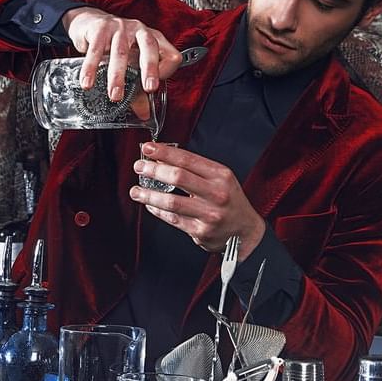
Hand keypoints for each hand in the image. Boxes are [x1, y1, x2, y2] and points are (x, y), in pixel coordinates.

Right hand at [63, 8, 182, 95]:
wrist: (91, 22)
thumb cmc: (116, 45)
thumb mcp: (130, 63)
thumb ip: (138, 90)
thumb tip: (144, 114)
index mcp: (154, 39)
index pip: (170, 54)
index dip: (166, 71)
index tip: (154, 88)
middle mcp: (140, 31)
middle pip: (149, 47)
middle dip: (150, 69)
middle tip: (149, 88)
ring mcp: (120, 27)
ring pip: (121, 52)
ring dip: (118, 76)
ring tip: (115, 95)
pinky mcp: (100, 28)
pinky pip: (96, 50)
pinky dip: (91, 68)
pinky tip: (88, 82)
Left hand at [130, 143, 266, 254]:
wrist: (245, 232)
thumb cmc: (230, 202)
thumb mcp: (220, 178)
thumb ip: (195, 169)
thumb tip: (163, 159)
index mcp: (220, 175)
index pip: (188, 159)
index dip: (164, 152)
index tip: (149, 148)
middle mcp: (216, 194)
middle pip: (178, 177)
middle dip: (153, 170)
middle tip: (140, 167)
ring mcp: (208, 214)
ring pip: (171, 201)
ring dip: (149, 194)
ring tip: (136, 190)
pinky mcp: (200, 231)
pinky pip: (173, 219)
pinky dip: (157, 211)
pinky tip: (150, 205)